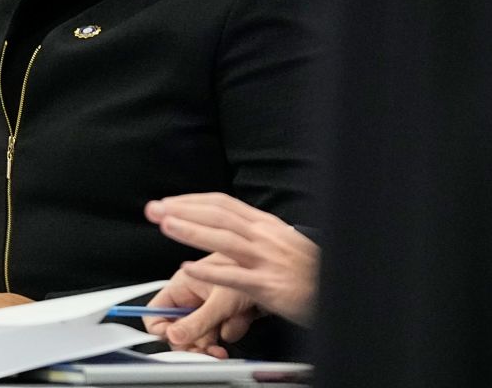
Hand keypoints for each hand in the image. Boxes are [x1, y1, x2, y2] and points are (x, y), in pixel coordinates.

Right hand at [143, 254, 259, 357]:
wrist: (284, 272)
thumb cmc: (252, 268)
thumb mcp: (221, 299)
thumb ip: (197, 321)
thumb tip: (174, 336)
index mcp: (185, 283)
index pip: (157, 312)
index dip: (162, 328)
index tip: (175, 337)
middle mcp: (196, 295)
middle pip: (180, 330)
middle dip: (195, 339)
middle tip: (206, 346)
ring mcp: (212, 306)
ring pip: (203, 335)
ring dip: (220, 331)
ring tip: (232, 319)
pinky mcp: (228, 314)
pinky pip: (223, 333)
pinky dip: (235, 328)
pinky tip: (244, 315)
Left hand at [145, 193, 318, 325]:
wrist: (336, 290)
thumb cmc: (310, 272)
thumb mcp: (282, 244)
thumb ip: (254, 236)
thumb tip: (225, 230)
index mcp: (266, 226)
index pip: (223, 204)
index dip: (192, 201)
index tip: (169, 203)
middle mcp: (265, 237)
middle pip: (219, 216)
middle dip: (183, 210)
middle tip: (155, 210)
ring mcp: (266, 260)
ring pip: (224, 240)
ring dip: (192, 231)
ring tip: (166, 226)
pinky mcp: (268, 286)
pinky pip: (234, 277)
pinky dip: (210, 271)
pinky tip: (189, 269)